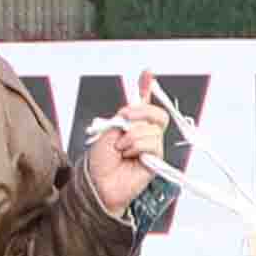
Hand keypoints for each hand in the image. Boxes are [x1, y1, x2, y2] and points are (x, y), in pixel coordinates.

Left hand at [83, 74, 173, 213]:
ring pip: (151, 129)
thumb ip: (125, 118)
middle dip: (140, 112)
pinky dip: (137, 147)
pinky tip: (129, 156)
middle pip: (156, 114)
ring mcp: (151, 147)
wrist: (99, 183)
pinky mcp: (156, 160)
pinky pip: (153, 143)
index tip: (147, 72)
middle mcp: (144, 134)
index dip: (146, 86)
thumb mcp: (108, 131)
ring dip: (131, 137)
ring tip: (120, 150)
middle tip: (124, 118)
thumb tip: (137, 103)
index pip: (142, 102)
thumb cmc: (99, 162)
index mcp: (131, 124)